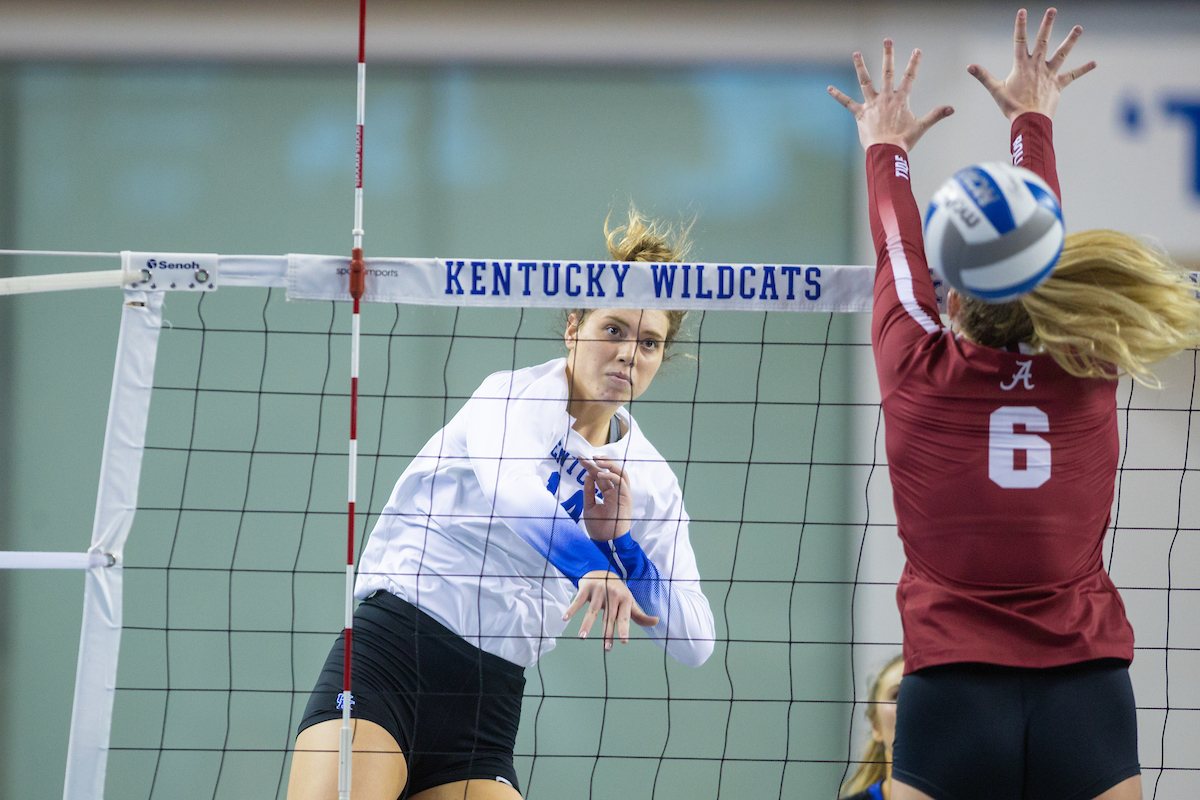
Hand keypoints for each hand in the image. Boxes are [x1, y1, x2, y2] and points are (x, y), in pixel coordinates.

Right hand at [564, 570, 658, 650]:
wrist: (603, 571)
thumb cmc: (618, 592)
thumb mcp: (629, 602)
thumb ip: (640, 615)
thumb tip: (656, 621)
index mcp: (624, 599)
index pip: (623, 617)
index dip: (624, 629)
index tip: (624, 641)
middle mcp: (612, 594)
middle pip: (608, 618)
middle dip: (607, 634)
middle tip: (606, 648)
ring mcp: (599, 591)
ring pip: (592, 611)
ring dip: (586, 625)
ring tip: (582, 638)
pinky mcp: (586, 588)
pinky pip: (578, 601)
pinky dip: (571, 609)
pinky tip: (565, 618)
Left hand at [579, 456, 632, 541]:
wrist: (605, 542)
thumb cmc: (599, 527)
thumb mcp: (589, 506)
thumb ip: (589, 491)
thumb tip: (587, 475)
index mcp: (609, 494)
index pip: (600, 476)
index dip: (590, 466)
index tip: (579, 459)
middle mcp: (617, 492)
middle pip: (611, 471)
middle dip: (601, 461)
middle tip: (589, 456)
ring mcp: (622, 494)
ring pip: (620, 472)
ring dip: (609, 464)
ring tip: (596, 460)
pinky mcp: (626, 498)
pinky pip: (621, 482)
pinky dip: (611, 476)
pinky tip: (600, 474)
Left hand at [828, 39, 953, 151]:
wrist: (886, 152)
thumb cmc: (903, 141)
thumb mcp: (921, 127)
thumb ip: (936, 115)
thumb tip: (952, 108)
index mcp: (900, 100)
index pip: (909, 77)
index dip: (914, 63)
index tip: (916, 50)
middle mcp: (885, 98)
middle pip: (887, 72)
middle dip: (888, 55)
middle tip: (887, 40)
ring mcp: (872, 104)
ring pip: (865, 81)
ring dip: (860, 66)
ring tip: (856, 53)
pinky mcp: (860, 114)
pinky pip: (847, 103)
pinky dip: (838, 95)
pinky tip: (829, 88)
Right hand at [968, 8, 1095, 120]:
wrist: (1029, 120)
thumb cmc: (1011, 106)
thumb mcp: (995, 90)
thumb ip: (983, 76)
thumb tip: (969, 67)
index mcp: (1021, 65)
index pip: (1020, 41)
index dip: (1020, 25)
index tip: (1022, 11)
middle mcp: (1037, 66)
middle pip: (1043, 41)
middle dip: (1047, 24)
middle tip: (1053, 9)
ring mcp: (1049, 74)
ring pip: (1061, 54)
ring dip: (1071, 40)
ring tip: (1079, 28)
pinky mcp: (1058, 85)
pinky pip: (1072, 75)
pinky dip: (1083, 69)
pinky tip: (1094, 63)